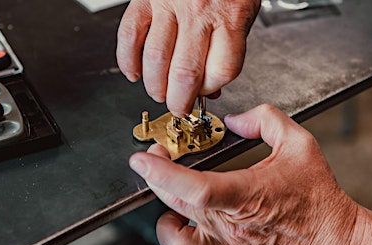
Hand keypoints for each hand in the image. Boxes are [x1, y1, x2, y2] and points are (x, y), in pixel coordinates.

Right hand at [117, 0, 259, 116]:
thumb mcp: (244, 12)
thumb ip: (228, 48)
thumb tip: (210, 86)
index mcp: (230, 17)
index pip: (221, 71)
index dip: (212, 90)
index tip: (207, 93)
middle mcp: (199, 12)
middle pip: (185, 73)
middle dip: (179, 101)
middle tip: (178, 108)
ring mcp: (169, 5)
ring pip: (156, 59)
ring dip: (155, 86)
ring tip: (159, 94)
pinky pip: (130, 34)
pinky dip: (127, 60)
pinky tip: (133, 74)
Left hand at [129, 104, 358, 244]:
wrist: (331, 237)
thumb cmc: (317, 195)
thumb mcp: (300, 143)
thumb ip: (265, 119)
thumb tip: (234, 121)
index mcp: (247, 194)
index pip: (197, 188)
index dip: (164, 173)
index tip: (143, 157)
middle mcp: (231, 224)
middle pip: (175, 203)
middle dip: (157, 175)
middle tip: (158, 155)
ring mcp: (226, 243)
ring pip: (174, 234)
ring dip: (165, 208)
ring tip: (172, 189)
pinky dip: (177, 233)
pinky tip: (184, 218)